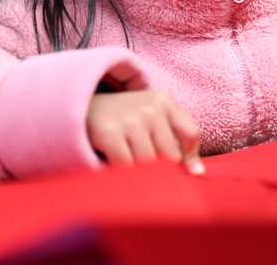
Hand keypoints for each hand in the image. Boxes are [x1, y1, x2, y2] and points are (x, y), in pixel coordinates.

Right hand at [87, 90, 204, 174]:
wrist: (80, 108)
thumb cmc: (123, 119)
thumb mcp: (151, 117)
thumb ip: (177, 139)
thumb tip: (196, 173)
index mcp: (163, 101)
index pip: (191, 132)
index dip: (189, 157)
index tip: (184, 171)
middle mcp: (149, 108)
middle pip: (170, 155)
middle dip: (159, 169)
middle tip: (144, 167)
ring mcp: (130, 120)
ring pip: (149, 164)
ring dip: (139, 172)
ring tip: (129, 164)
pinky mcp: (109, 133)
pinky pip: (127, 167)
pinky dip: (122, 174)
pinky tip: (115, 166)